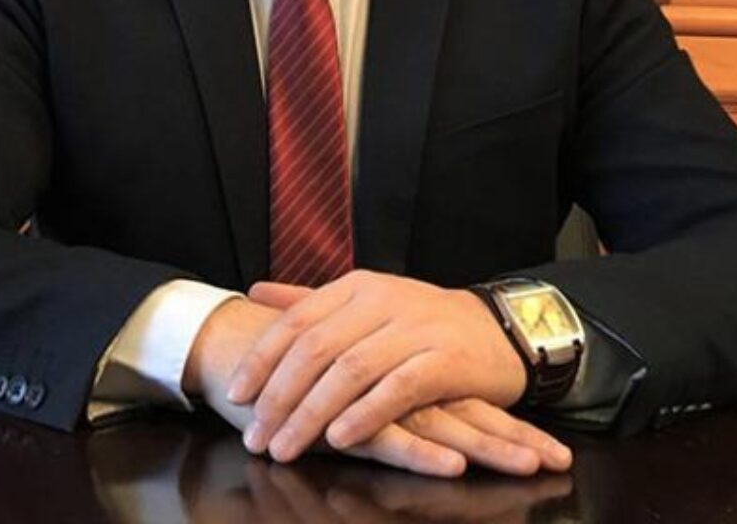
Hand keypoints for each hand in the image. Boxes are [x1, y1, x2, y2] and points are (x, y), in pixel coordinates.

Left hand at [225, 272, 569, 472]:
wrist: (500, 330)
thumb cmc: (425, 324)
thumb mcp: (367, 303)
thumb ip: (311, 301)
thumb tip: (255, 291)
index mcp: (357, 288)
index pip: (297, 321)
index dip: (263, 359)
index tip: (236, 395)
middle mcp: (382, 302)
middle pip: (316, 349)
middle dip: (280, 397)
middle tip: (255, 437)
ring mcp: (414, 329)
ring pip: (350, 371)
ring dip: (311, 414)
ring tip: (286, 448)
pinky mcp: (445, 361)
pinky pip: (396, 389)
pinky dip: (364, 415)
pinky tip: (340, 440)